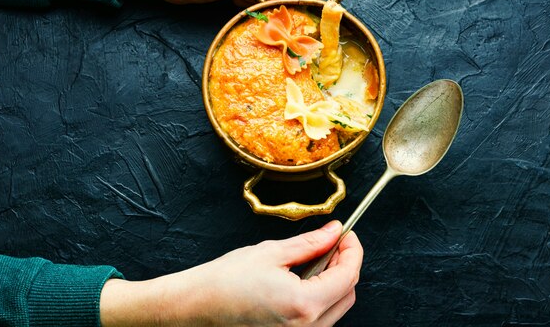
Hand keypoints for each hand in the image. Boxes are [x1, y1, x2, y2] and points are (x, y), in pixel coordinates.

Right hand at [100, 221, 362, 325]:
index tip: (347, 233)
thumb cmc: (225, 280)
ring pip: (337, 307)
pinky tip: (304, 278)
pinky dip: (321, 295)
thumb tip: (334, 231)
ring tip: (315, 258)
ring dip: (335, 280)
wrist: (196, 307)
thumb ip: (310, 243)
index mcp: (303, 304)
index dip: (353, 249)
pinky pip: (321, 317)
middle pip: (348, 293)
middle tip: (333, 241)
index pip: (348, 275)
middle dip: (346, 263)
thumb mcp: (271, 252)